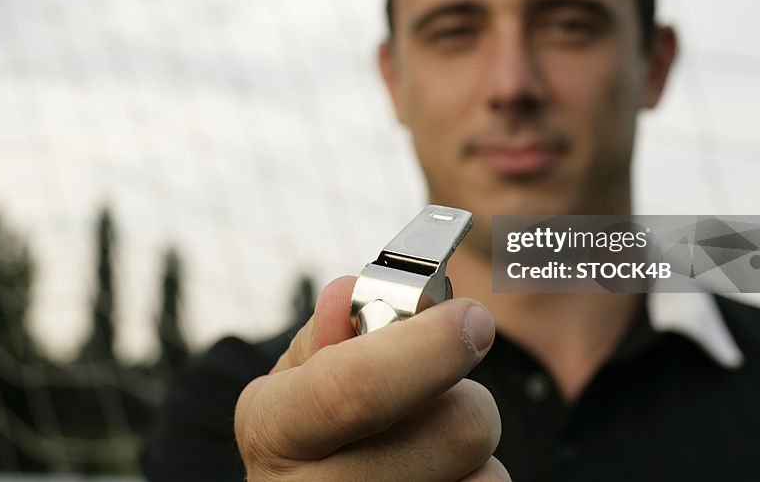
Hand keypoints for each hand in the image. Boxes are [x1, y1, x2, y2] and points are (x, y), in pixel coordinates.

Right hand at [234, 276, 508, 480]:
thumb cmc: (317, 427)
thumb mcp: (303, 374)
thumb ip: (332, 331)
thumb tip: (349, 297)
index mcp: (273, 430)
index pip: (355, 391)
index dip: (426, 349)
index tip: (472, 316)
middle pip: (454, 431)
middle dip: (464, 393)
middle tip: (441, 387)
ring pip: (486, 473)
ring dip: (471, 446)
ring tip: (426, 442)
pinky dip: (476, 480)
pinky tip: (435, 476)